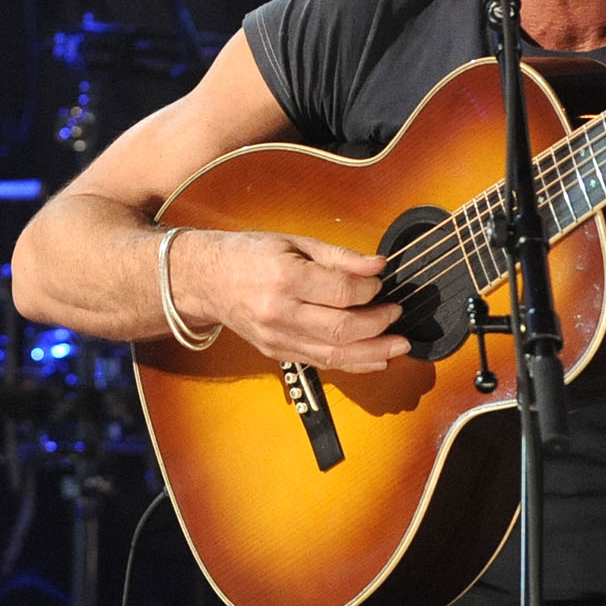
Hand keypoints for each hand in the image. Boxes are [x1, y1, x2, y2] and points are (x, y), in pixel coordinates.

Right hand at [169, 229, 407, 372]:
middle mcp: (279, 312)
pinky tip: (375, 359)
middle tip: (397, 312)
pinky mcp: (277, 352)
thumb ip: (339, 257)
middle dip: (379, 323)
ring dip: (374, 352)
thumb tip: (377, 266)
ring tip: (399, 346)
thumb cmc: (249, 256)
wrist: (206, 281)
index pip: (341, 292)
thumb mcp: (294, 242)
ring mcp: (277, 337)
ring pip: (335, 354)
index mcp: (284, 278)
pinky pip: (322, 363)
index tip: (380, 282)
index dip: (370, 289)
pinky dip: (353, 364)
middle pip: (342, 329)